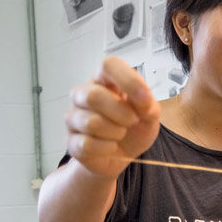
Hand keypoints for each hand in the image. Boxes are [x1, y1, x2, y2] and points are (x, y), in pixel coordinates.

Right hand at [65, 57, 159, 179]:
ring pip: (90, 122)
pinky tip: (111, 146)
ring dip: (115, 132)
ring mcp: (74, 117)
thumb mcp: (149, 114)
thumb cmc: (134, 128)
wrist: (123, 156)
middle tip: (132, 121)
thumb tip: (142, 99)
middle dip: (120, 112)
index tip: (144, 98)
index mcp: (105, 81)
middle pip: (93, 96)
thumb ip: (147, 104)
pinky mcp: (72, 142)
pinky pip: (87, 144)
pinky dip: (107, 148)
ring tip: (121, 133)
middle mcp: (84, 94)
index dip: (127, 80)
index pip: (108, 65)